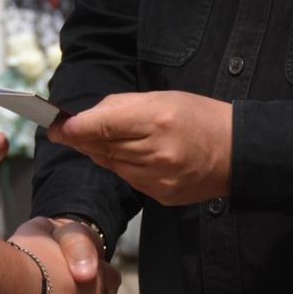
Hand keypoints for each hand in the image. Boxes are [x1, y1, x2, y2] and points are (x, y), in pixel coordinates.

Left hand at [49, 91, 232, 206]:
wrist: (237, 151)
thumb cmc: (199, 116)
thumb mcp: (162, 98)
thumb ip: (121, 108)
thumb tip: (84, 119)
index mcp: (156, 119)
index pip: (102, 125)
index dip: (74, 127)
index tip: (55, 127)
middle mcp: (156, 151)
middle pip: (102, 147)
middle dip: (82, 139)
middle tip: (65, 131)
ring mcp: (159, 178)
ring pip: (112, 165)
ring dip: (102, 153)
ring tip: (107, 140)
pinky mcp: (162, 195)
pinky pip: (129, 180)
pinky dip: (124, 167)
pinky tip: (135, 156)